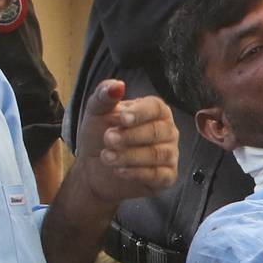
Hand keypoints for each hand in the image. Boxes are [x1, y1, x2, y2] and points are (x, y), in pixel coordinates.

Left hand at [72, 79, 177, 205]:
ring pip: (157, 154)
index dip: (140, 113)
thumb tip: (118, 85)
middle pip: (158, 131)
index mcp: (154, 112)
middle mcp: (167, 131)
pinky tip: (119, 170)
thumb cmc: (99, 136)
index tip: (122, 118)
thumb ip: (105, 96)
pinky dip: (138, 173)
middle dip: (130, 136)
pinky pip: (159, 175)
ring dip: (130, 156)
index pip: (156, 108)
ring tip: (107, 157)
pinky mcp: (166, 177)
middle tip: (108, 139)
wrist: (93, 168)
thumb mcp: (96, 112)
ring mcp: (169, 154)